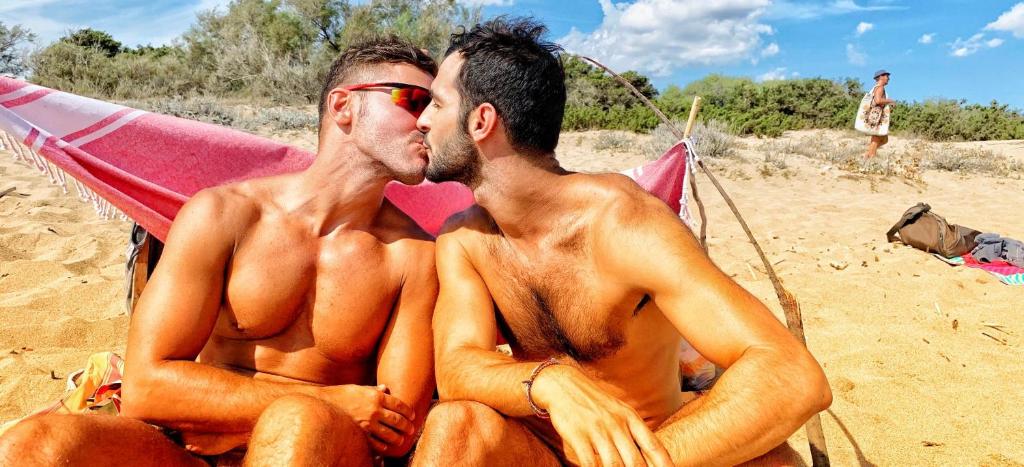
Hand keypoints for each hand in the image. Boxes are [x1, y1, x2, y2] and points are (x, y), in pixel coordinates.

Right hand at [320, 384, 415, 452]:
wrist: (324, 404)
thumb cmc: (342, 394)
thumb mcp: (360, 388)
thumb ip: (374, 390)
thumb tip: (386, 388)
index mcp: (376, 397)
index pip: (399, 405)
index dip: (408, 411)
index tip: (413, 416)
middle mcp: (374, 410)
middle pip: (397, 420)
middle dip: (407, 426)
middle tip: (412, 430)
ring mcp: (367, 423)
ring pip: (389, 434)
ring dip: (398, 438)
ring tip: (401, 440)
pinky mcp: (360, 433)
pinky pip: (375, 442)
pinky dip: (383, 446)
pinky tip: (386, 447)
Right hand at [533, 366, 673, 466]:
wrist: (564, 385)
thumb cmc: (595, 403)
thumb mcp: (620, 411)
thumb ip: (635, 432)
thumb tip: (653, 456)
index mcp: (630, 418)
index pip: (654, 446)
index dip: (665, 465)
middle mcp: (617, 424)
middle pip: (635, 462)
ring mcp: (598, 430)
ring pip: (614, 465)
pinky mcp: (578, 435)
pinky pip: (590, 463)